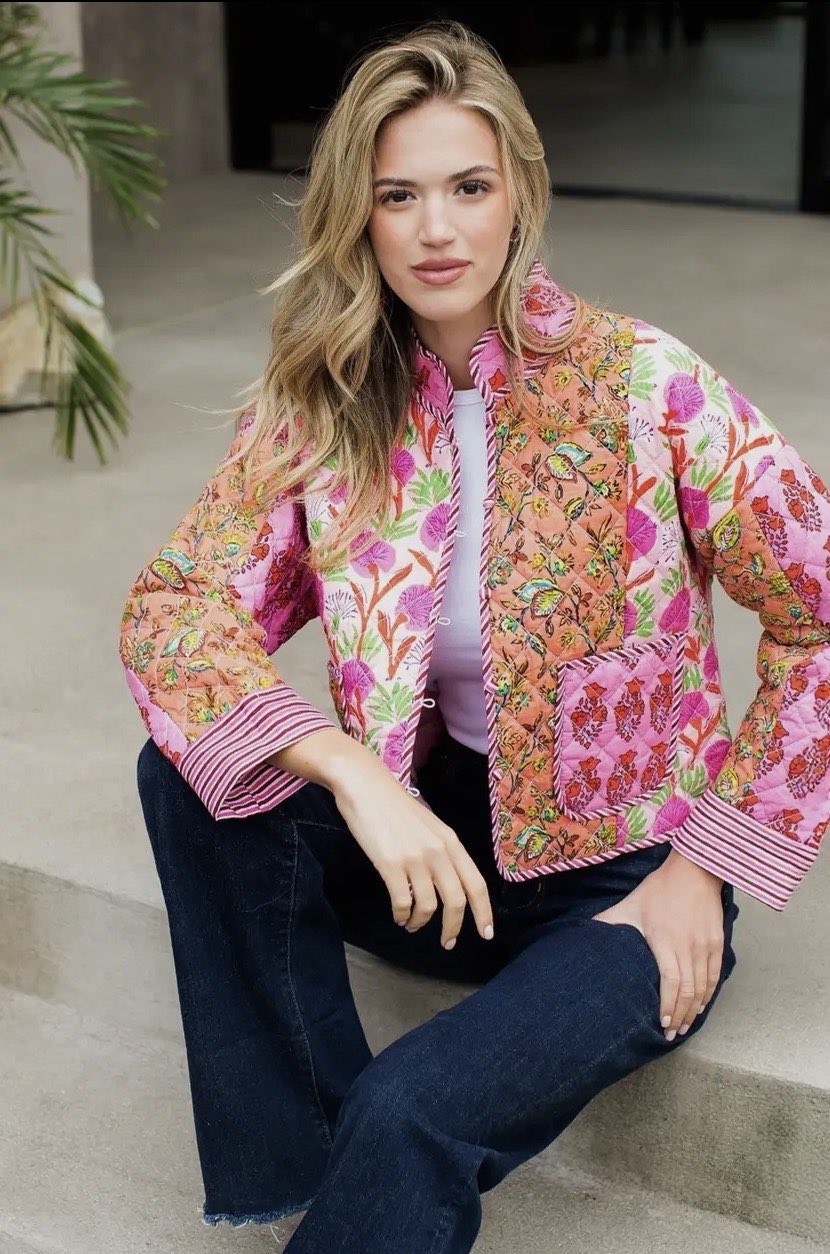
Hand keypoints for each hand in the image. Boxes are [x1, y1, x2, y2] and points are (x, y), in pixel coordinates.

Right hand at [331, 748, 494, 950]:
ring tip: (411, 925)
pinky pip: (402, 902)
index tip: (486, 934)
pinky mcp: (390, 864)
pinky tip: (398, 916)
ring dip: (420, 922)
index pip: (476, 884)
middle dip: (453, 928)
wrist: (365, 786)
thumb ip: (443, 851)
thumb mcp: (430, 826)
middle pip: (456, 901)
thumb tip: (450, 882)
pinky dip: (402, 915)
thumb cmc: (395, 807)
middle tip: (447, 943)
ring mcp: (414, 858)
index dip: (484, 913)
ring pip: (428, 906)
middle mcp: (438, 851)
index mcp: (451, 842)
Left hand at [592, 849, 724, 1040]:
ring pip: (703, 987)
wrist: (695, 871)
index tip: (663, 1023)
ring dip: (696, 1010)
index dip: (668, 1006)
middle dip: (681, 1016)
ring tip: (686, 1026)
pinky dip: (709, 994)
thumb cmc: (660, 889)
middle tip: (673, 1034)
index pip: (670, 982)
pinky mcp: (717, 943)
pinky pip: (715, 975)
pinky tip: (702, 1005)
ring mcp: (705, 946)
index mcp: (664, 939)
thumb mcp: (631, 904)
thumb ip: (610, 921)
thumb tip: (586, 930)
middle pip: (688, 991)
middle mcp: (687, 946)